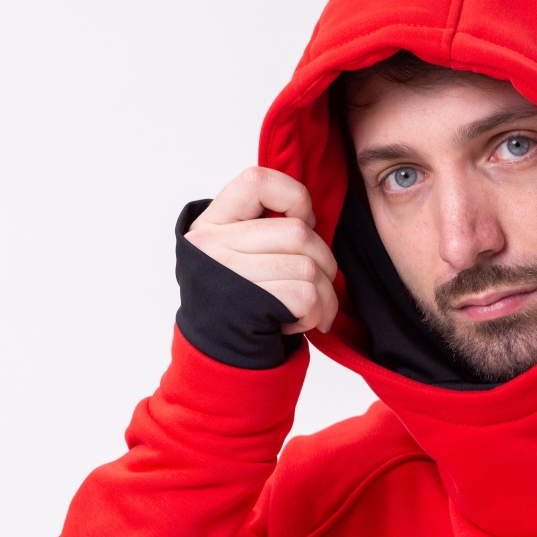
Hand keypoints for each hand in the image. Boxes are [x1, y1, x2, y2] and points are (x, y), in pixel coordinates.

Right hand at [184, 167, 338, 334]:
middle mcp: (211, 245)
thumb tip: (311, 219)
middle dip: (325, 261)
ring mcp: (228, 275)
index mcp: (211, 222)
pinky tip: (298, 322)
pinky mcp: (249, 306)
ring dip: (324, 295)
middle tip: (319, 281)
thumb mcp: (235, 252)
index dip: (294, 197)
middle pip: (298, 233)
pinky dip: (315, 314)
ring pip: (309, 268)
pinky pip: (307, 297)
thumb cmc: (239, 299)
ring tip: (308, 308)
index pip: (258, 182)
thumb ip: (262, 226)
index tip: (303, 223)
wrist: (218, 354)